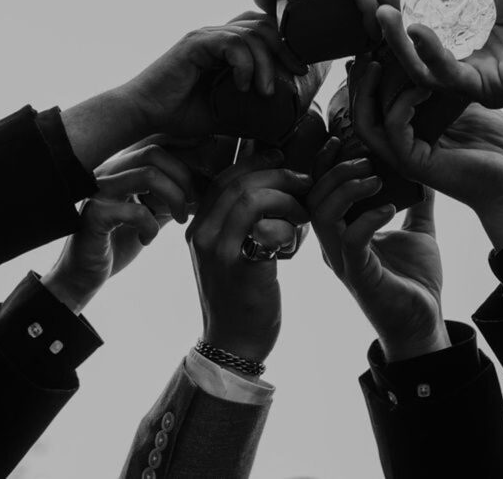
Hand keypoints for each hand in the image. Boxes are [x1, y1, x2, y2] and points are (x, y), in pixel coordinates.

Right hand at [41, 143, 198, 312]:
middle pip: (155, 151)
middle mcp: (107, 171)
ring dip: (174, 197)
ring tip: (180, 220)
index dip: (188, 157)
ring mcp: (98, 190)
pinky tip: (147, 239)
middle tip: (194, 203)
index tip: (206, 181)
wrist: (83, 276)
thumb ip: (174, 196)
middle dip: (184, 177)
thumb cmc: (119, 242)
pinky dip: (151, 226)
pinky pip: (136, 210)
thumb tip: (209, 185)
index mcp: (121, 167)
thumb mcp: (155, 213)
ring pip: (148, 174)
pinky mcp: (94, 214)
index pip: (158, 142)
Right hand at [123, 11, 307, 137]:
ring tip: (264, 91)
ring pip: (252, 33)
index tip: (299, 70)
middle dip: (286, 48)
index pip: (262, 28)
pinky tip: (242, 86)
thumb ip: (248, 110)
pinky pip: (232, 43)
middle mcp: (214, 36)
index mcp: (222, 46)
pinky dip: (244, 64)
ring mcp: (204, 37)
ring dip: (266, 63)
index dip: (285, 44)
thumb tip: (278, 123)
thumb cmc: (177, 114)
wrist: (142, 115)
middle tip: (295, 74)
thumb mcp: (223, 113)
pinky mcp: (194, 44)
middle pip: (264, 23)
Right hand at [186, 150, 311, 364]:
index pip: (224, 177)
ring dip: (286, 198)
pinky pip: (269, 231)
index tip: (281, 157)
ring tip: (304, 212)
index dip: (255, 161)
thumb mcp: (228, 252)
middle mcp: (201, 235)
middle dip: (277, 174)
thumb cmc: (240, 296)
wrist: (233, 345)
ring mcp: (218, 253)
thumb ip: (238, 221)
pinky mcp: (242, 271)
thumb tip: (267, 183)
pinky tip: (298, 239)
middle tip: (304, 181)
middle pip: (237, 182)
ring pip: (250, 200)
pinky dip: (289, 227)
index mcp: (197, 226)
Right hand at [308, 138, 449, 361]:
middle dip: (336, 170)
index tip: (341, 139)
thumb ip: (416, 202)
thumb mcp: (417, 231)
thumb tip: (423, 169)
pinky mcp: (359, 276)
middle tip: (365, 157)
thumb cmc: (415, 281)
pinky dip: (367, 217)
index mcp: (343, 231)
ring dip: (346, 189)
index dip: (326, 163)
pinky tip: (389, 207)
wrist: (425, 323)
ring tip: (375, 177)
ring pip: (324, 215)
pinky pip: (352, 240)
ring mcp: (343, 261)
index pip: (321, 190)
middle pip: (314, 197)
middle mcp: (335, 245)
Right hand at [352, 63, 502, 248]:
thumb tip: (435, 54)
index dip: (368, 78)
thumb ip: (444, 86)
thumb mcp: (464, 105)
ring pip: (367, 123)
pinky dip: (403, 105)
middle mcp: (398, 146)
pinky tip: (422, 88)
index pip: (373, 104)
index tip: (374, 49)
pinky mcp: (415, 164)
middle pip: (361, 112)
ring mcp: (403, 157)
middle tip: (367, 53)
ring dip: (369, 92)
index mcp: (406, 133)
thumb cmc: (493, 147)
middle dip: (359, 82)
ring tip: (380, 64)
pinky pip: (396, 128)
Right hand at [376, 0, 502, 107]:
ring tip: (385, 11)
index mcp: (466, 40)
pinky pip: (449, 76)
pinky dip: (430, 54)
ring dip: (399, 41)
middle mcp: (466, 65)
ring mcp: (475, 80)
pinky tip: (417, 29)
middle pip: (413, 52)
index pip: (418, 30)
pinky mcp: (488, 89)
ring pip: (422, 68)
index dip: (397, 9)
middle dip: (389, 26)